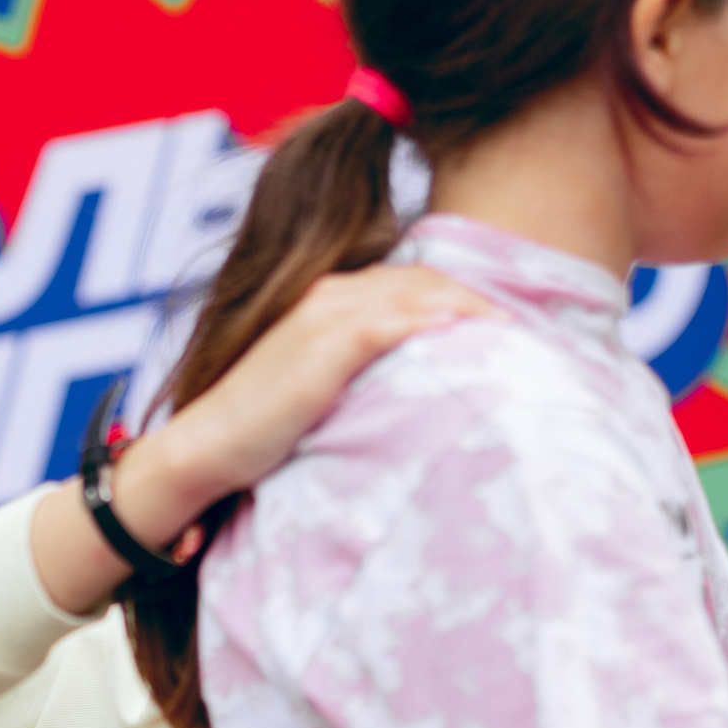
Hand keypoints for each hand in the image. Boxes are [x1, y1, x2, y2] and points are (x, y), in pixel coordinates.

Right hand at [113, 265, 499, 546]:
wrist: (209, 445)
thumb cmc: (264, 424)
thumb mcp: (318, 382)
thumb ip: (360, 367)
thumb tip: (411, 381)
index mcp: (329, 300)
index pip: (409, 283)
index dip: (457, 296)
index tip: (497, 322)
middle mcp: (328, 297)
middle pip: (420, 282)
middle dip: (471, 298)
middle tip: (519, 325)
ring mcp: (323, 318)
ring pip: (410, 295)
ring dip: (462, 306)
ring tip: (506, 328)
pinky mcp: (319, 349)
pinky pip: (383, 324)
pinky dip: (424, 320)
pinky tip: (459, 327)